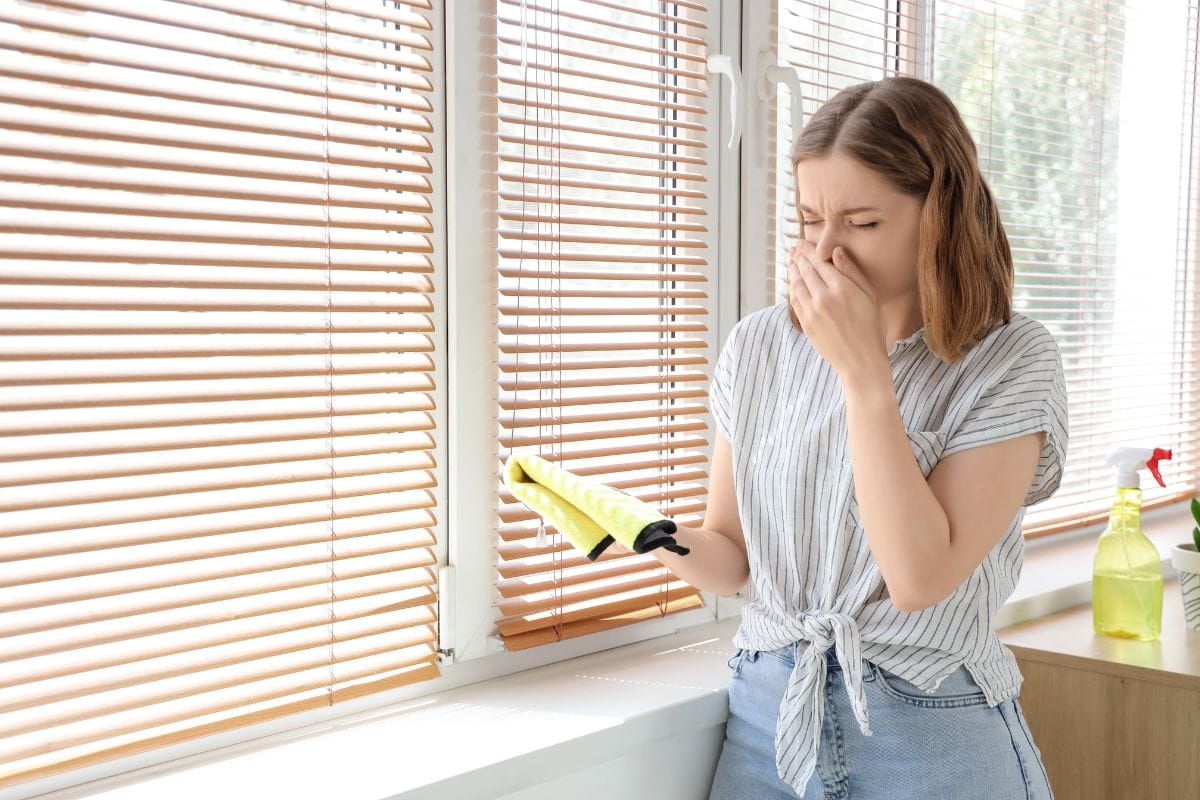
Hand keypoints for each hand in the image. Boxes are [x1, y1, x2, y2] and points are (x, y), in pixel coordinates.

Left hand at [787, 239, 888, 380]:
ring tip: (791, 261)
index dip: (809, 250)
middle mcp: (824, 297)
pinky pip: (794, 300)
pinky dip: (791, 288)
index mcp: (842, 287)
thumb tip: (836, 251)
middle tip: (794, 248)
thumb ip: (852, 272)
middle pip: (805, 270)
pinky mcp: (806, 324)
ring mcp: (812, 311)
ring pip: (796, 284)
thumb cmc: (872, 328)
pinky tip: (792, 283)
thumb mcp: (870, 296)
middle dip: (799, 257)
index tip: (803, 243)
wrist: (861, 361)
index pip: (819, 261)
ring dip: (792, 270)